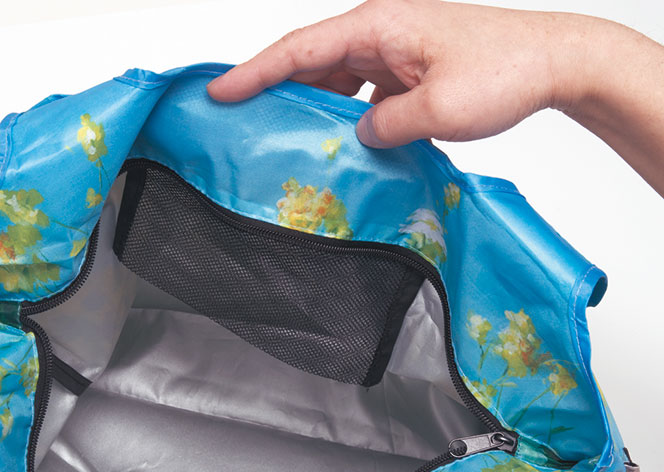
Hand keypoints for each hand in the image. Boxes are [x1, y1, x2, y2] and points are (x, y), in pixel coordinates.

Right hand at [207, 0, 663, 194]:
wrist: (554, 62)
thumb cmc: (504, 71)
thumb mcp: (437, 108)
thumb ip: (385, 125)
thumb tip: (359, 135)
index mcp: (377, 26)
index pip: (299, 48)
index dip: (254, 73)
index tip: (219, 93)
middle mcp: (380, 32)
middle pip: (310, 60)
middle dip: (273, 90)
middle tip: (242, 124)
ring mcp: (394, 50)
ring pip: (334, 77)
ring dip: (310, 106)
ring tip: (285, 139)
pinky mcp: (408, 70)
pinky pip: (361, 91)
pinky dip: (344, 114)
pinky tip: (341, 142)